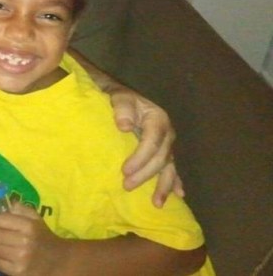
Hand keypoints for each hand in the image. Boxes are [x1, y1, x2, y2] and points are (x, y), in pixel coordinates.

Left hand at [0, 205, 69, 275]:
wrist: (58, 261)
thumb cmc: (42, 236)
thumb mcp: (35, 218)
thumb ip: (20, 209)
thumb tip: (5, 205)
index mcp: (29, 226)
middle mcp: (25, 241)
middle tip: (3, 236)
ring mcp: (21, 258)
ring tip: (6, 248)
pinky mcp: (18, 272)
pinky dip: (0, 261)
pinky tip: (9, 259)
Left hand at [110, 87, 183, 206]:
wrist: (126, 98)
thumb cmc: (122, 99)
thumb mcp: (120, 98)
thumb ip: (122, 109)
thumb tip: (124, 126)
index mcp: (158, 120)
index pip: (152, 142)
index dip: (140, 158)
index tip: (125, 171)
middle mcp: (168, 133)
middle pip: (160, 158)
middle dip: (145, 174)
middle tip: (126, 186)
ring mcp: (168, 144)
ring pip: (169, 167)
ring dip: (164, 186)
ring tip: (157, 203)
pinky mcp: (166, 151)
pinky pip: (172, 168)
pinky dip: (175, 181)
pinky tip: (179, 195)